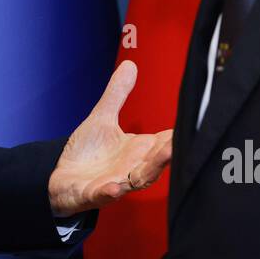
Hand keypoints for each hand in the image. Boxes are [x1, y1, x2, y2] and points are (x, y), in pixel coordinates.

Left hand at [48, 61, 172, 216]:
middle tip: (183, 138)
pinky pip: (106, 194)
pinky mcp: (95, 194)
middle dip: (171, 151)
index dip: (181, 134)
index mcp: (139, 150)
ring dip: (151, 169)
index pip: (166, 140)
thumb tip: (130, 64)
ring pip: (139, 179)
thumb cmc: (87, 154)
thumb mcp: (102, 119)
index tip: (200, 121)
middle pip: (158, 161)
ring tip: (164, 154)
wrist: (59, 179)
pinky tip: (115, 186)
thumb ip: (117, 95)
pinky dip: (111, 191)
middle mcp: (133, 167)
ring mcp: (116, 182)